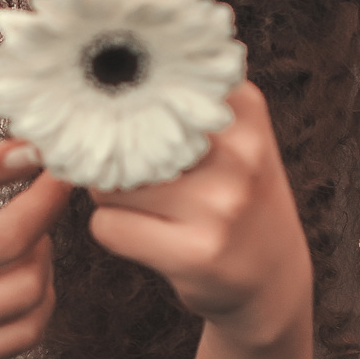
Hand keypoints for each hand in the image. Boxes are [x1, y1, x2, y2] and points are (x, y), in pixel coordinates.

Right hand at [0, 107, 70, 358]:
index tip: (40, 146)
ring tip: (35, 233)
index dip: (6, 160)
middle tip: (60, 180)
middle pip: (8, 238)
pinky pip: (24, 332)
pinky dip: (41, 298)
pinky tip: (28, 276)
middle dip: (48, 200)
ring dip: (46, 251)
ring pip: (27, 287)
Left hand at [86, 82, 311, 349]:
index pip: (147, 82)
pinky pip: (107, 226)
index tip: (124, 116)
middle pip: (120, 135)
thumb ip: (173, 102)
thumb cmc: (229, 191)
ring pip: (107, 183)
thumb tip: (85, 97)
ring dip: (112, 197)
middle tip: (143, 176)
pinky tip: (153, 237)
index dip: (122, 102)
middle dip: (116, 156)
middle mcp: (240, 151)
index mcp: (242, 106)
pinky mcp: (198, 253)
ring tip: (154, 208)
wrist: (273, 276)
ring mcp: (221, 203)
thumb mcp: (227, 134)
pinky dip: (115, 231)